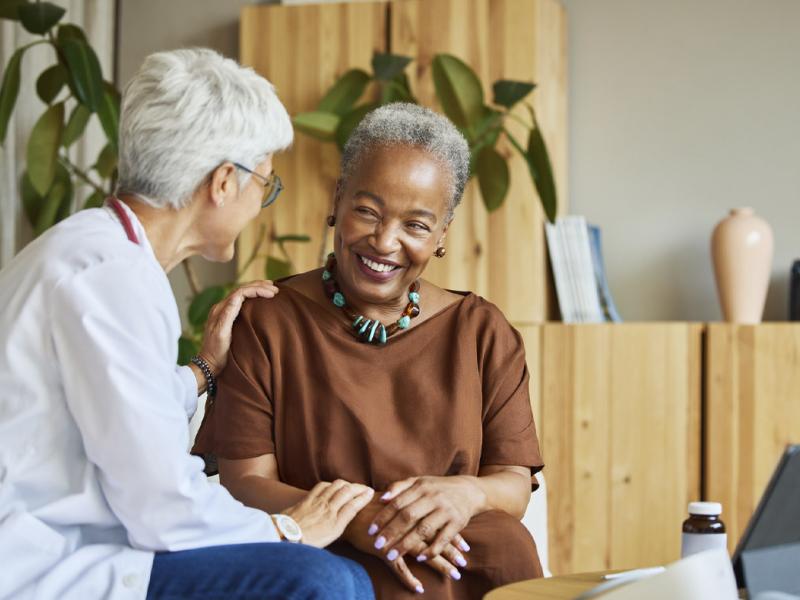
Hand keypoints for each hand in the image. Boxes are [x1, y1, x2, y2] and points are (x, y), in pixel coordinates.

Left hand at [199, 280, 277, 373]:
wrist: (209, 363)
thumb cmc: (216, 351)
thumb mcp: (222, 334)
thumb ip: (228, 315)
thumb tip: (237, 298)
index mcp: (220, 309)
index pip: (241, 292)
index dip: (257, 290)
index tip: (271, 294)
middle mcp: (221, 307)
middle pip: (242, 290)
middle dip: (259, 287)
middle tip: (275, 289)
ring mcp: (224, 311)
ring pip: (242, 294)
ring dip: (256, 289)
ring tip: (270, 288)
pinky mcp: (228, 317)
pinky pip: (241, 301)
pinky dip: (252, 297)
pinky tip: (260, 298)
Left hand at [283, 480, 373, 547]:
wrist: (284, 537)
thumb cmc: (307, 542)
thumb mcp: (329, 539)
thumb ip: (340, 524)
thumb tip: (351, 512)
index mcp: (335, 523)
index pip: (354, 505)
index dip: (364, 497)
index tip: (371, 493)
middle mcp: (328, 510)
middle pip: (347, 492)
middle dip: (359, 488)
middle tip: (365, 488)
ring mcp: (317, 502)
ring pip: (336, 486)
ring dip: (346, 484)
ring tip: (351, 486)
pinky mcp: (307, 498)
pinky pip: (322, 486)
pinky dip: (331, 484)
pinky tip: (332, 486)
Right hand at [344, 499, 466, 593]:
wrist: (348, 514)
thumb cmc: (371, 509)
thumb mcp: (394, 506)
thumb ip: (409, 510)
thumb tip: (424, 515)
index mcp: (412, 512)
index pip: (436, 525)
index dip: (451, 536)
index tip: (465, 548)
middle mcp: (407, 525)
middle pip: (434, 539)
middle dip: (450, 552)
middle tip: (464, 564)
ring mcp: (396, 539)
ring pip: (422, 553)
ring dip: (439, 565)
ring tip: (454, 574)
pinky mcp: (384, 550)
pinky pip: (398, 567)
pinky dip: (408, 578)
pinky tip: (419, 588)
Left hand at [369, 476, 481, 562]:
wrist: (470, 490)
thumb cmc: (438, 488)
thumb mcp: (420, 482)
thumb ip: (400, 487)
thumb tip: (382, 499)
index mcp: (421, 487)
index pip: (398, 503)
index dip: (383, 517)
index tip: (370, 530)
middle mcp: (433, 498)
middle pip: (408, 516)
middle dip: (391, 532)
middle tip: (377, 545)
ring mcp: (446, 510)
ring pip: (423, 529)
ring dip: (406, 544)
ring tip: (391, 555)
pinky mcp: (458, 522)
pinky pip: (443, 539)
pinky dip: (432, 550)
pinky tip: (420, 559)